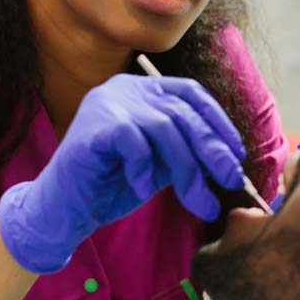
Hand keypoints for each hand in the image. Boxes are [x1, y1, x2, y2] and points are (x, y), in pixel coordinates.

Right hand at [0, 74, 245, 272]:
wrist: (62, 211)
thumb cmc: (110, 187)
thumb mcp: (160, 165)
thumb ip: (186, 153)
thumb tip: (229, 159)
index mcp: (141, 91)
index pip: (189, 93)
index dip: (218, 120)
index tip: (236, 152)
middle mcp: (124, 89)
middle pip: (182, 112)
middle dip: (212, 149)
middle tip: (231, 180)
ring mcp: (106, 103)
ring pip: (164, 128)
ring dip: (188, 170)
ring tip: (197, 201)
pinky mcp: (93, 126)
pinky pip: (135, 142)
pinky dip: (144, 169)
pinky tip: (140, 188)